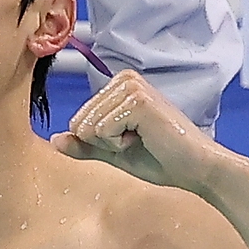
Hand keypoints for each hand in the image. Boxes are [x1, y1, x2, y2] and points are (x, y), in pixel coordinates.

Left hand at [57, 70, 235, 194]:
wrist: (195, 169)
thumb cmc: (161, 159)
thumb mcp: (113, 153)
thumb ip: (85, 146)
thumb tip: (54, 139)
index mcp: (118, 86)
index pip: (79, 120)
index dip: (101, 142)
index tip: (132, 141)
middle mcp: (124, 79)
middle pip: (80, 123)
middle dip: (105, 143)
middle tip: (138, 142)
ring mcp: (131, 87)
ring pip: (89, 127)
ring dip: (113, 144)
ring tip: (143, 139)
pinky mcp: (137, 100)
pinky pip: (102, 131)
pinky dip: (120, 144)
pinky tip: (147, 138)